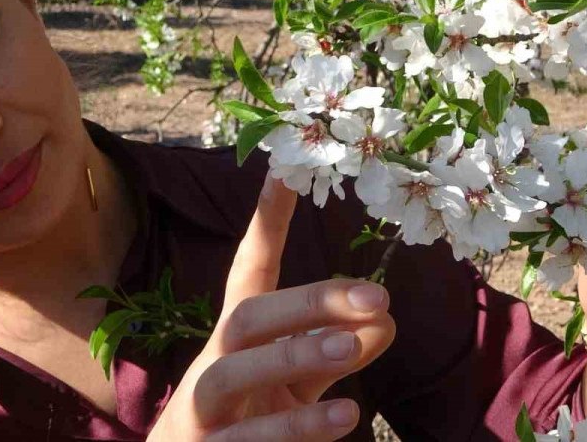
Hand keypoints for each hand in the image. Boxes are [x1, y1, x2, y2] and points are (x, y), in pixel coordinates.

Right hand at [147, 178, 396, 440]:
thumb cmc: (243, 421)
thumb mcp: (293, 383)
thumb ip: (333, 351)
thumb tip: (384, 318)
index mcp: (236, 337)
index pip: (250, 270)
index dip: (265, 223)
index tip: (285, 170)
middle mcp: (214, 364)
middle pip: (247, 317)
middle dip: (307, 302)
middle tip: (376, 295)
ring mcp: (203, 411)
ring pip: (232, 371)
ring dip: (292, 355)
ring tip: (351, 348)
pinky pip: (247, 438)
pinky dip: (295, 428)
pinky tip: (344, 415)